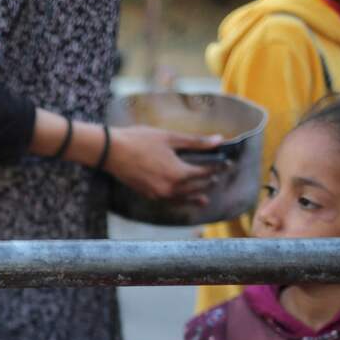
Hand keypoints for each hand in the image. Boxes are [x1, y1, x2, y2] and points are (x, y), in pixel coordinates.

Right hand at [107, 126, 224, 203]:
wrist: (112, 152)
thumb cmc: (140, 140)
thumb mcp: (170, 138)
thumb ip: (196, 142)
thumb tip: (219, 140)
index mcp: (179, 173)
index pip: (205, 172)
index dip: (218, 167)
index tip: (227, 164)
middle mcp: (171, 188)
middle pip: (196, 187)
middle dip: (208, 182)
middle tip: (218, 177)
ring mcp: (159, 194)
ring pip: (183, 199)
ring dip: (195, 197)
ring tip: (204, 199)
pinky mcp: (149, 196)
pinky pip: (169, 201)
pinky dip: (179, 201)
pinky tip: (180, 200)